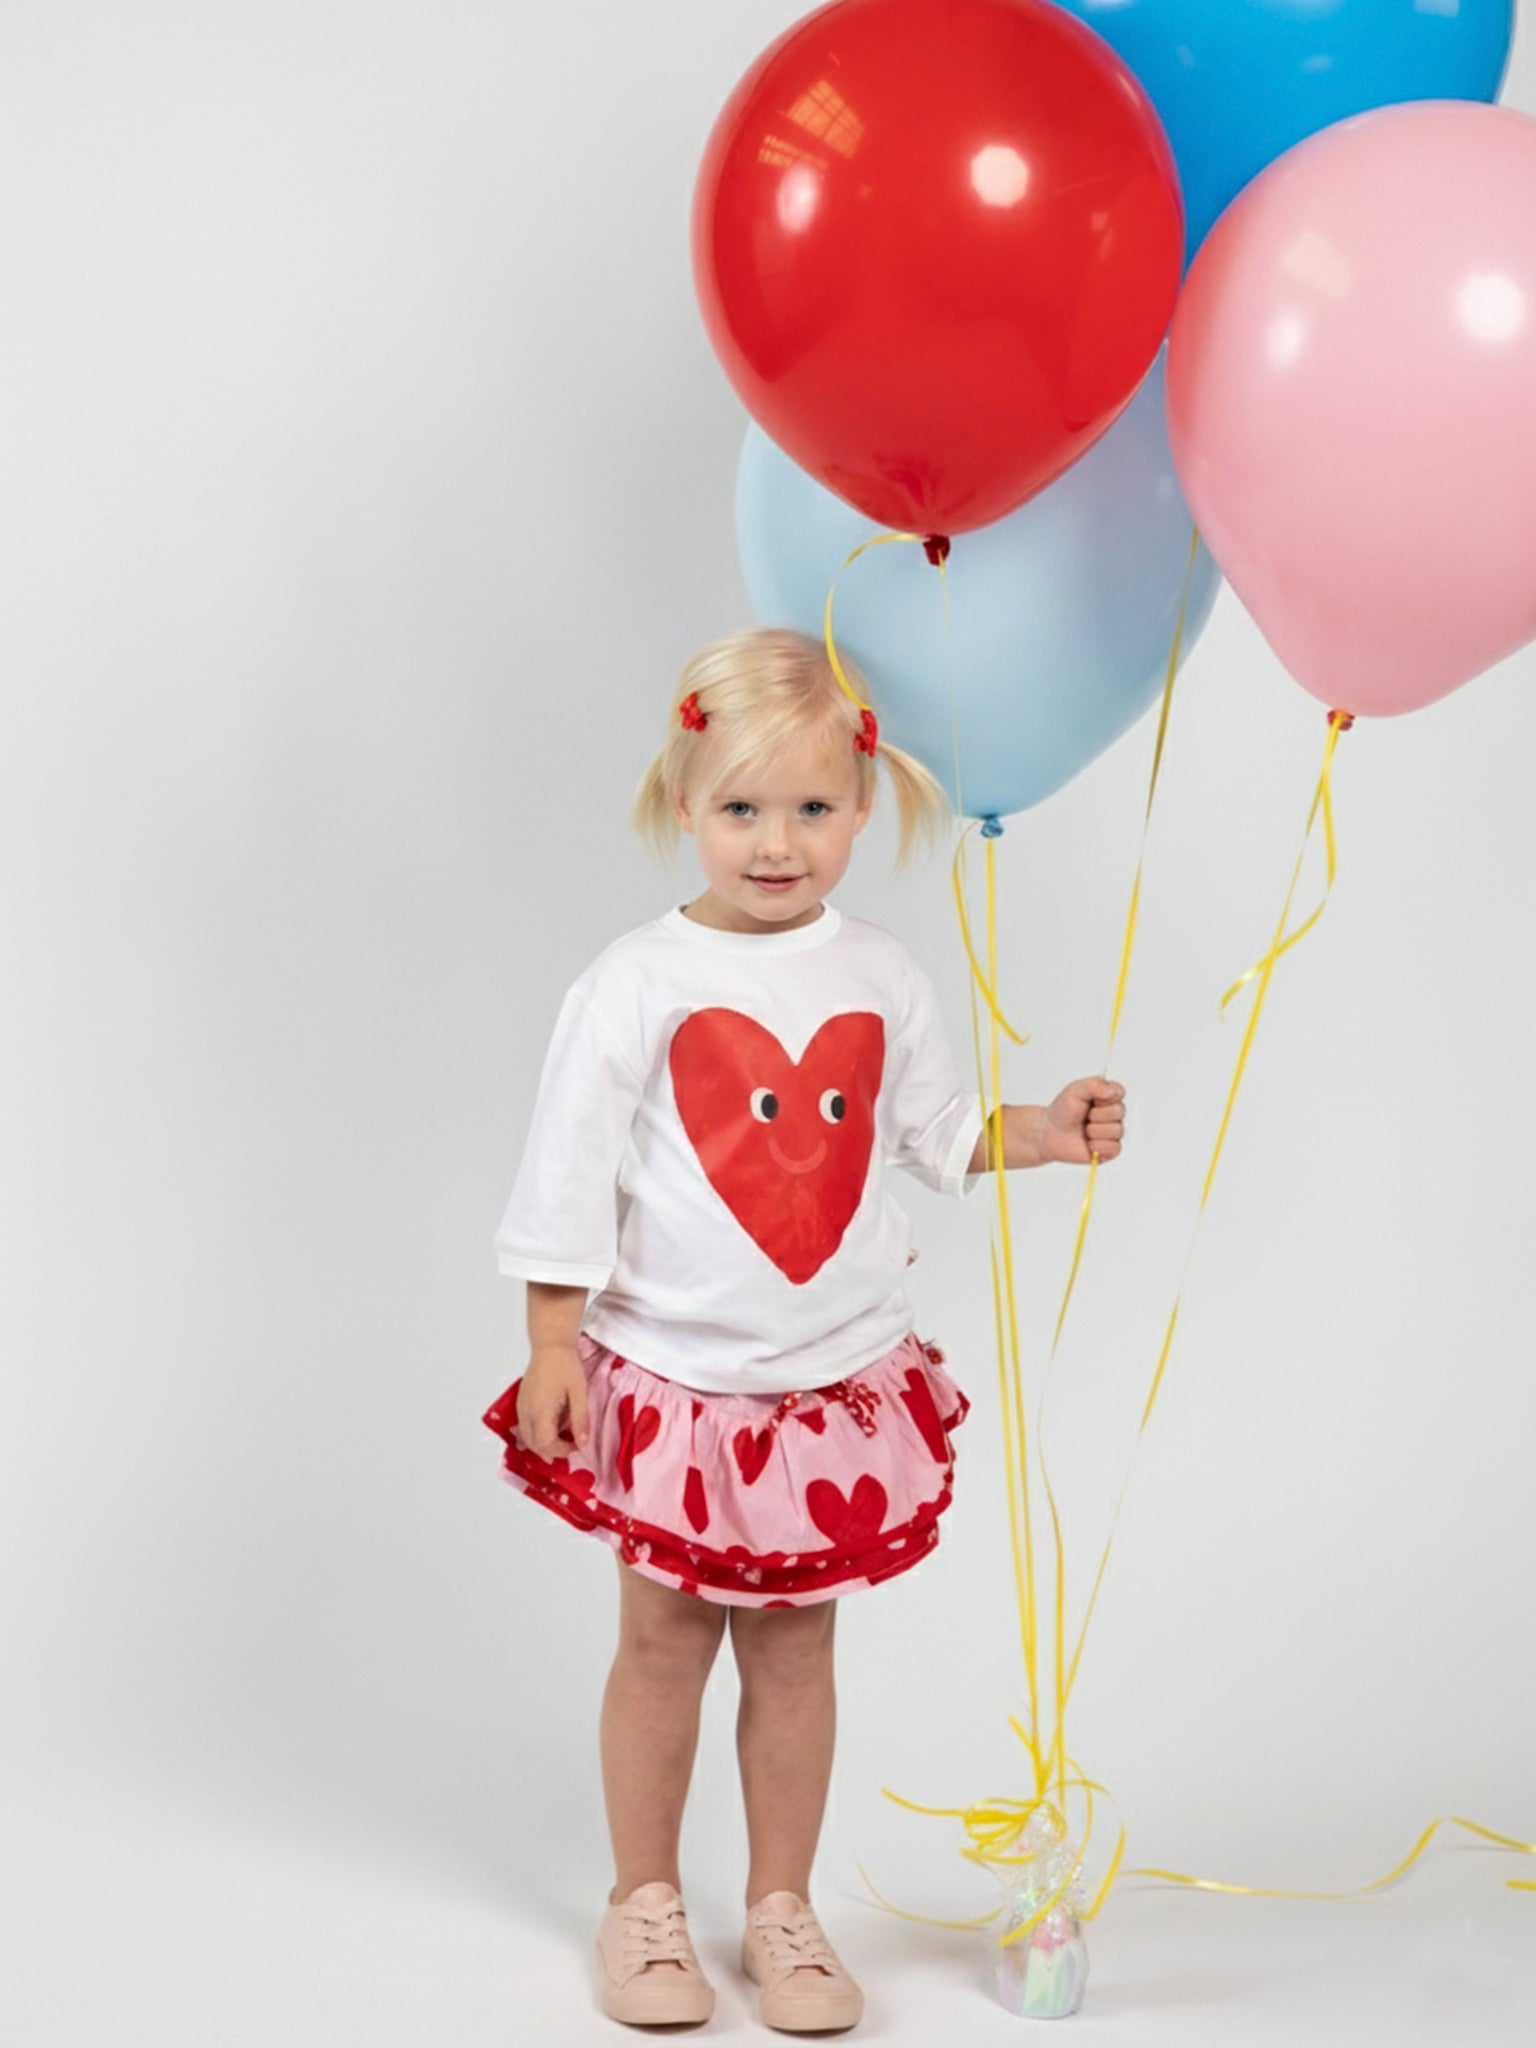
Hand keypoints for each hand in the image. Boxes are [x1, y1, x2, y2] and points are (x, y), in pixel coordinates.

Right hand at [516, 1343, 590, 1458]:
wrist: (550, 1346)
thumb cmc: (565, 1366)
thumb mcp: (579, 1392)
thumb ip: (580, 1419)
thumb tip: (582, 1443)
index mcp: (541, 1411)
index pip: (546, 1444)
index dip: (561, 1451)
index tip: (576, 1446)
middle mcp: (526, 1412)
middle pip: (533, 1445)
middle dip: (552, 1451)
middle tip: (571, 1446)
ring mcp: (521, 1408)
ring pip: (527, 1438)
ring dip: (543, 1444)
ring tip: (562, 1439)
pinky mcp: (521, 1403)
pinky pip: (525, 1427)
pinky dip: (536, 1435)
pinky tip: (552, 1427)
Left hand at [1044, 1077, 1125, 1165]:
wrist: (1051, 1133)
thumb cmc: (1063, 1110)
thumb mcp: (1075, 1091)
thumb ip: (1094, 1085)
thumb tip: (1113, 1091)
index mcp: (1107, 1096)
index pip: (1120, 1092)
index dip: (1104, 1098)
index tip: (1090, 1100)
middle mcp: (1114, 1113)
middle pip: (1119, 1111)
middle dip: (1097, 1115)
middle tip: (1085, 1117)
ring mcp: (1113, 1131)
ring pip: (1117, 1130)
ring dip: (1095, 1131)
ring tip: (1084, 1131)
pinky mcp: (1110, 1149)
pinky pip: (1115, 1148)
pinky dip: (1098, 1146)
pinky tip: (1088, 1143)